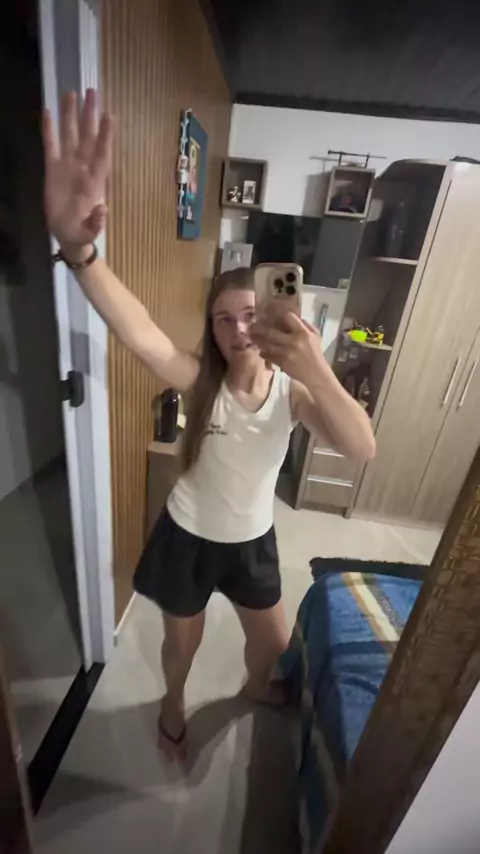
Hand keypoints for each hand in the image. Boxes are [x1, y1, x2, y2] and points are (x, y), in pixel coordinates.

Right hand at [42, 89, 112, 250]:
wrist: (68, 234)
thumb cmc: (82, 232)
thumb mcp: (90, 232)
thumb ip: (97, 222)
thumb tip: (103, 210)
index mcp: (95, 180)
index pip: (101, 153)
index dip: (105, 136)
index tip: (110, 116)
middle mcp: (82, 167)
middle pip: (87, 136)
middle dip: (90, 114)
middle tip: (92, 91)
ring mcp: (67, 165)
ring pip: (70, 134)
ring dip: (71, 114)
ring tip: (71, 92)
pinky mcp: (52, 168)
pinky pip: (50, 145)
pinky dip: (48, 129)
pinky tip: (46, 111)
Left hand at [251, 313, 327, 385]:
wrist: (316, 373)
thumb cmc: (315, 354)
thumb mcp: (315, 336)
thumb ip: (306, 326)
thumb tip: (296, 317)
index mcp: (303, 332)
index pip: (288, 317)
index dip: (278, 314)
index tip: (270, 314)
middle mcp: (293, 341)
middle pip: (271, 331)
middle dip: (259, 328)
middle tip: (252, 326)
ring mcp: (287, 352)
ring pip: (267, 344)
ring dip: (258, 340)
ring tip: (251, 337)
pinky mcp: (282, 363)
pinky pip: (268, 356)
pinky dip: (263, 353)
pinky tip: (261, 351)